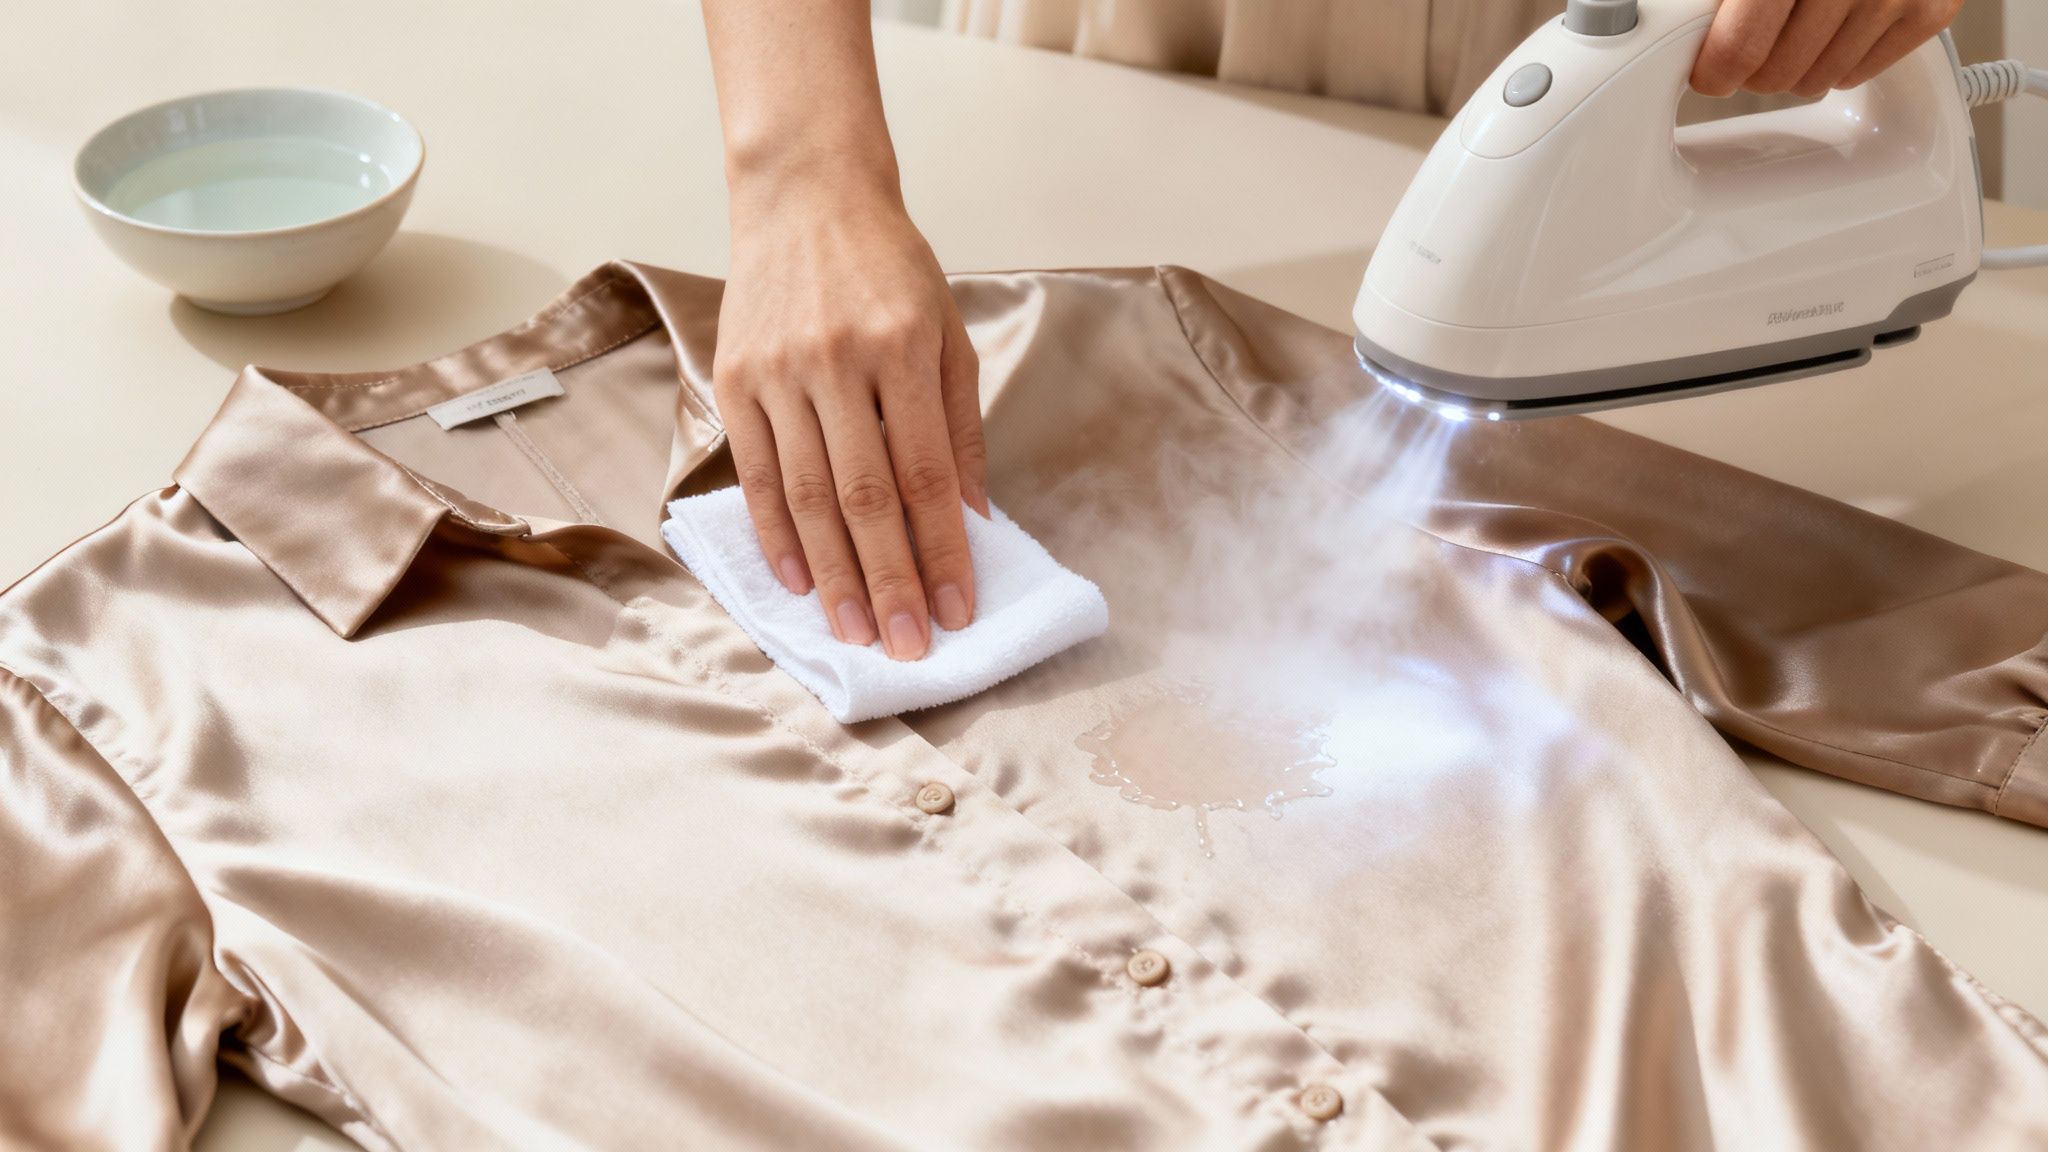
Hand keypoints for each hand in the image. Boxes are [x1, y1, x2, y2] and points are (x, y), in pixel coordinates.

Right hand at [713, 184, 988, 660]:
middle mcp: (837, 362)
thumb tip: (973, 522)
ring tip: (855, 635)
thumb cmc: (889, 268)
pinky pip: (755, 474)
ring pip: (806, 496)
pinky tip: (796, 584)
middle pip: (865, 497)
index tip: (957, 610)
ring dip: (833, 575)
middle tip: (907, 648)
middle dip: (889, 582)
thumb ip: (959, 429)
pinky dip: (774, 535)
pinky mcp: (733, 379)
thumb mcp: (948, 333)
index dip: (942, 552)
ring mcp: (778, 372)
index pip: (925, 475)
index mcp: (903, 348)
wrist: (804, 195)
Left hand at [1691, 0, 1963, 97]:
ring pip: (1817, 80)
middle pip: (1776, 74)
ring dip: (1797, 64)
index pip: (1740, 49)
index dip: (1714, 68)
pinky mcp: (1932, 6)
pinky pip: (1861, 72)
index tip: (1708, 69)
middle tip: (1754, 39)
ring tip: (1798, 23)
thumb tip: (1678, 25)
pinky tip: (1835, 24)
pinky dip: (1840, 59)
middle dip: (1754, 67)